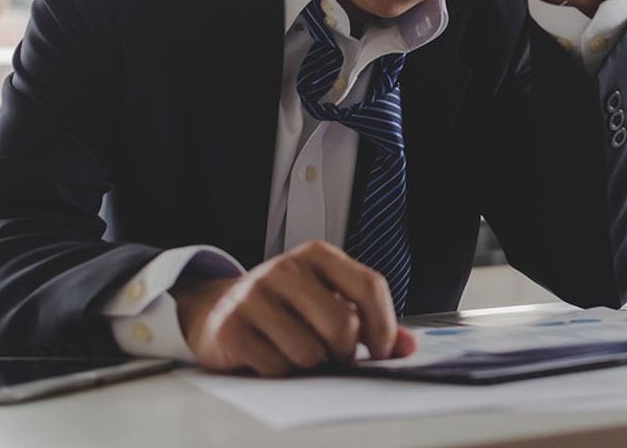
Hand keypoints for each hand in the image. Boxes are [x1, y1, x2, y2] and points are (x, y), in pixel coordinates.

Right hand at [171, 240, 415, 376]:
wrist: (218, 310)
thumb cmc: (285, 307)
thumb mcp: (327, 300)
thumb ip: (370, 321)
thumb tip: (408, 347)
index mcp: (317, 255)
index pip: (370, 286)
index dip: (385, 326)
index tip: (384, 351)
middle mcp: (285, 268)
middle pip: (343, 324)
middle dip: (345, 352)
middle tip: (334, 354)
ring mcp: (254, 295)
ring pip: (310, 352)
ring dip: (310, 364)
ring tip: (296, 350)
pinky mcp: (231, 327)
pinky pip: (278, 368)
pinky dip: (281, 371)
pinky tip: (269, 354)